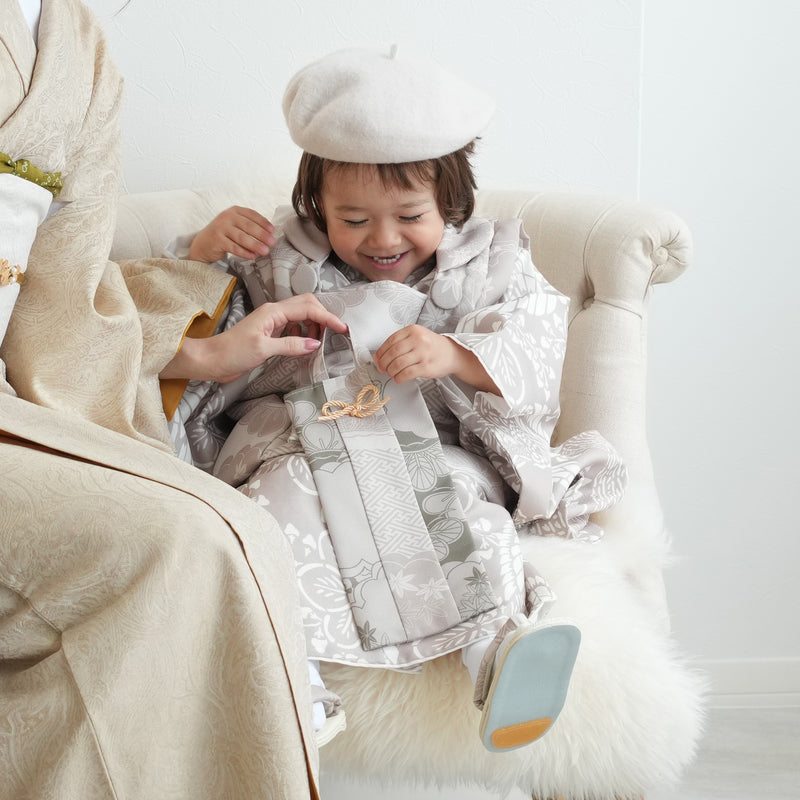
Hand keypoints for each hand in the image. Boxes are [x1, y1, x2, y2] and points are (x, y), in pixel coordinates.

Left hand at [161, 293, 346, 382]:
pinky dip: (304, 333)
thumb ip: (290, 344)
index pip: (307, 308)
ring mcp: (272, 322)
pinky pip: (294, 327)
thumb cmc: (232, 353)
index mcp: (273, 311)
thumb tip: (314, 343)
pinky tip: (304, 344)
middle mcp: (274, 312)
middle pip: (307, 304)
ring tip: (319, 342)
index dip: (327, 317)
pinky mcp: (270, 333)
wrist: (212, 360)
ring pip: (301, 315)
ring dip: (314, 325)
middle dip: (323, 316)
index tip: (342, 328)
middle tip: (334, 334)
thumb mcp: (263, 349)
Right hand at [188, 206, 275, 261]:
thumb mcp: (235, 224)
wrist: (203, 243)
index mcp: (234, 210)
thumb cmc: (224, 234)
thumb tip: (269, 234)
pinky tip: (252, 256)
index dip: (263, 222)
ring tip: (265, 251)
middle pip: (248, 226)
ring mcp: (221, 228)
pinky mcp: (217, 240)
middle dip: (262, 235)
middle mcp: (227, 217)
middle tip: (272, 242)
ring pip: (242, 237)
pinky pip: (234, 247)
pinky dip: (244, 252)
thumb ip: (249, 225)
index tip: (272, 231)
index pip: (252, 215)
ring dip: (255, 245)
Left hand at [374, 324, 498, 393]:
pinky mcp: (426, 366)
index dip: (381, 352)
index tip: (377, 359)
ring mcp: (423, 353)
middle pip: (392, 353)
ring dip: (391, 371)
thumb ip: (400, 343)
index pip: (390, 341)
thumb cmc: (432, 346)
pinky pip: (406, 374)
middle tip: (382, 368)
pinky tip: (399, 378)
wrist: (452, 353)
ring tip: (392, 373)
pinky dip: (399, 378)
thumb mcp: (417, 337)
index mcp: (413, 330)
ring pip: (398, 364)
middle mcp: (418, 340)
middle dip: (384, 363)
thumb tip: (379, 355)